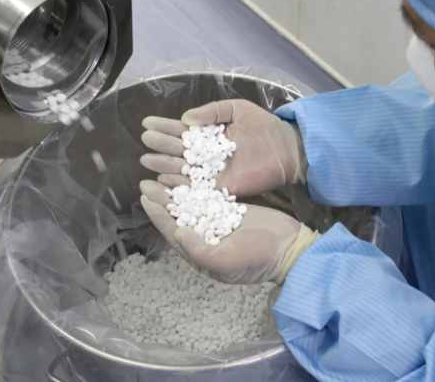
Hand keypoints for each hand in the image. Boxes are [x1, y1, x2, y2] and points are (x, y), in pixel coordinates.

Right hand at [140, 99, 305, 196]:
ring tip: (149, 161)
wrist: (285, 148)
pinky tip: (164, 181)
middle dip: (161, 145)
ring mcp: (211, 171)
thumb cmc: (263, 125)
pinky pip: (197, 187)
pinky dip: (180, 185)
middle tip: (146, 142)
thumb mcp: (236, 108)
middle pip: (178, 150)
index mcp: (207, 134)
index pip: (181, 130)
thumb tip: (185, 119)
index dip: (164, 127)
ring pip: (183, 169)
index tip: (147, 124)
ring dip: (165, 165)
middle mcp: (206, 154)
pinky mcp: (220, 187)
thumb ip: (212, 112)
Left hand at [140, 180, 318, 284]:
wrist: (290, 248)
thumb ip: (200, 251)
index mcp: (200, 253)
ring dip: (177, 190)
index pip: (173, 232)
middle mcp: (205, 238)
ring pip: (191, 205)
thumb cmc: (258, 259)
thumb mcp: (227, 262)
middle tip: (147, 181)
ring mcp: (218, 223)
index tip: (145, 197)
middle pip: (178, 216)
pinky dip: (197, 187)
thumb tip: (178, 233)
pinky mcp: (230, 211)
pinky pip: (209, 198)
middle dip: (163, 199)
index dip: (158, 215)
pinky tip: (188, 172)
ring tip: (162, 173)